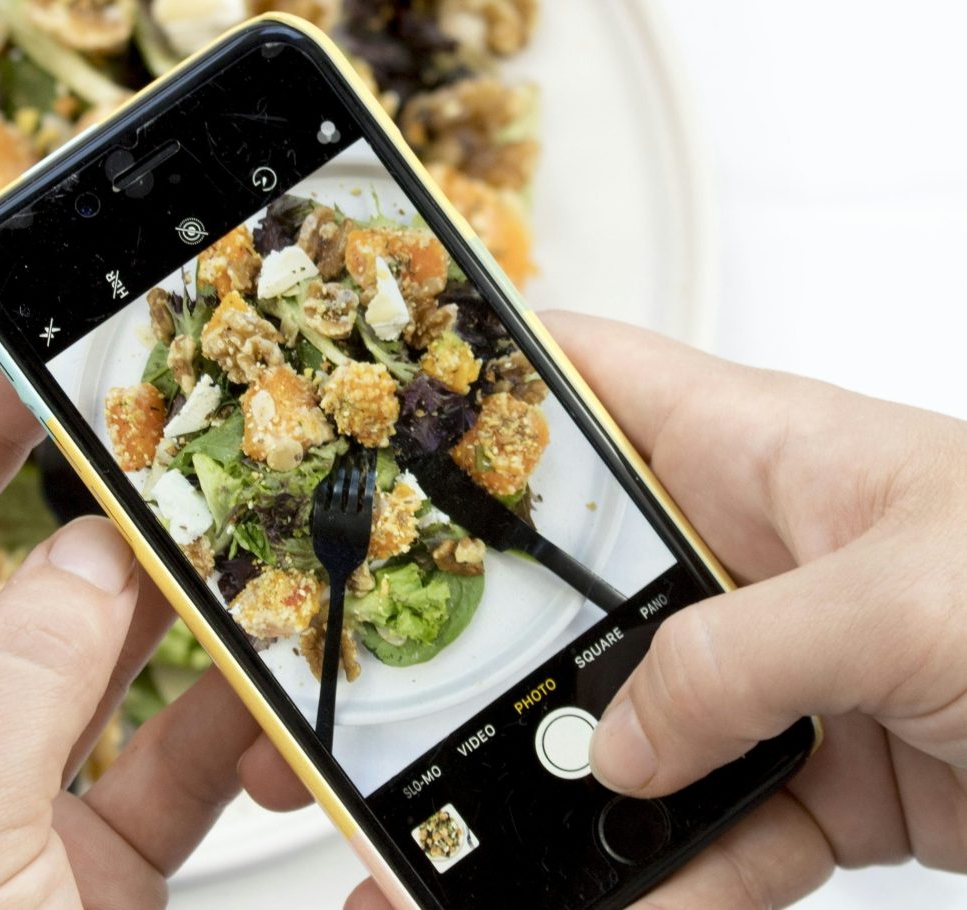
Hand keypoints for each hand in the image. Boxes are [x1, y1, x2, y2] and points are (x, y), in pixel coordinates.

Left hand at [0, 237, 295, 907]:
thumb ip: (20, 687)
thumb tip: (90, 556)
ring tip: (195, 503)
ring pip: (66, 638)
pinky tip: (265, 677)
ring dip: (139, 576)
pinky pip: (158, 742)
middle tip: (68, 355)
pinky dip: (218, 707)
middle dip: (0, 444)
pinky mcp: (86, 848)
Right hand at [334, 312, 966, 908]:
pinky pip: (709, 834)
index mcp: (760, 451)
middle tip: (397, 702)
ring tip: (477, 851)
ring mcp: (774, 670)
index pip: (587, 382)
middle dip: (488, 651)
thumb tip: (626, 743)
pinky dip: (663, 883)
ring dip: (559, 794)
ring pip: (629, 730)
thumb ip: (741, 657)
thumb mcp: (910, 595)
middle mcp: (748, 553)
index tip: (380, 436)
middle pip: (574, 590)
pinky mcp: (812, 774)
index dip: (480, 391)